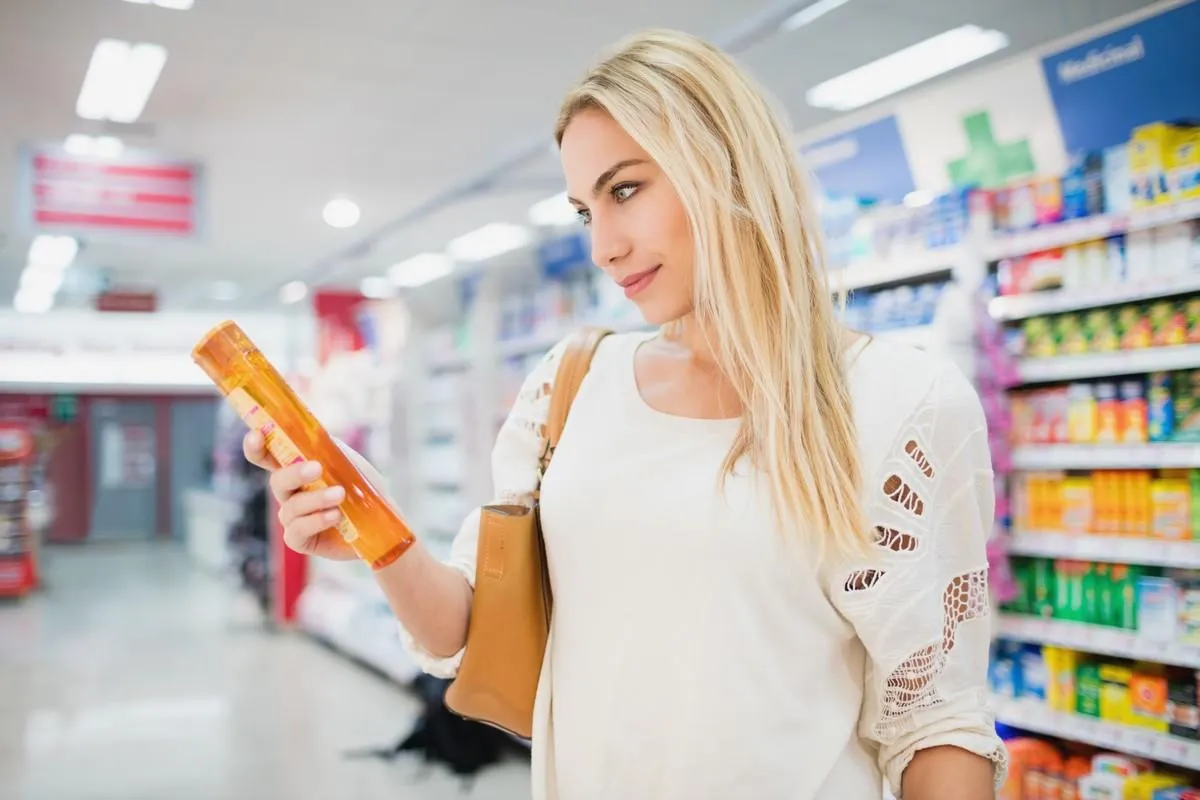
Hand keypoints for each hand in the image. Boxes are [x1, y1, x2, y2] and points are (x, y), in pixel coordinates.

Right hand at [243, 431, 357, 560]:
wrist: (384, 523)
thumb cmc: (363, 489)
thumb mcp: (348, 462)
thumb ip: (327, 448)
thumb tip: (309, 433)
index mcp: (297, 470)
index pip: (268, 457)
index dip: (256, 447)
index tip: (256, 435)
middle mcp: (290, 493)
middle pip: (277, 481)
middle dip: (294, 474)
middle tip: (317, 468)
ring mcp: (293, 518)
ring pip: (290, 507)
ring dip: (316, 499)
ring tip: (340, 495)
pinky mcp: (301, 540)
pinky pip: (296, 531)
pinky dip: (316, 521)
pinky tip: (335, 516)